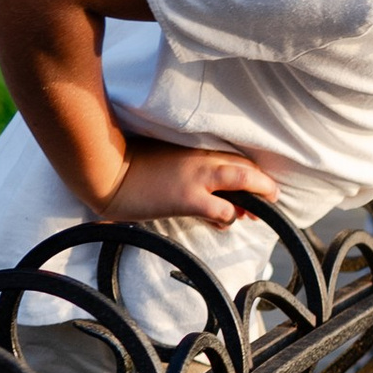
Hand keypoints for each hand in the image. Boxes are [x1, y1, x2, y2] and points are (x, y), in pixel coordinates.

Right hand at [98, 143, 278, 228]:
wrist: (105, 171)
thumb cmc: (129, 166)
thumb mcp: (165, 161)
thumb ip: (187, 168)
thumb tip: (202, 188)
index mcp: (197, 149)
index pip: (237, 158)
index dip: (253, 175)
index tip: (259, 188)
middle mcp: (202, 160)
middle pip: (247, 169)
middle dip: (263, 187)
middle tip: (267, 202)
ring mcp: (197, 178)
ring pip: (244, 182)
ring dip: (253, 202)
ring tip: (252, 214)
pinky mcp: (188, 198)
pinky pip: (223, 210)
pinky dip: (228, 218)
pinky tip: (220, 223)